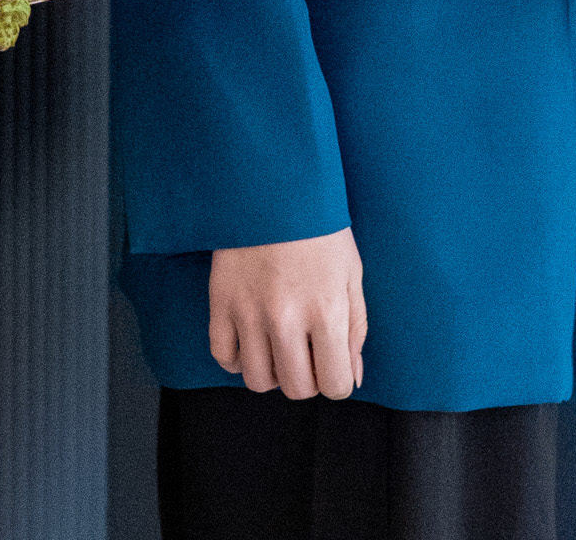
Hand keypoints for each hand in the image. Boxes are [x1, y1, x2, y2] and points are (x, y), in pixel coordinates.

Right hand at [208, 226, 365, 400]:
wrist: (275, 186)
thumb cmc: (320, 228)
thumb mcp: (352, 274)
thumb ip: (355, 329)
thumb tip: (351, 377)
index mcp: (326, 310)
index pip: (334, 384)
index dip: (337, 381)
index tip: (333, 365)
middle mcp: (286, 317)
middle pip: (296, 389)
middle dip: (307, 379)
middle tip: (307, 353)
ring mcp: (249, 311)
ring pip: (257, 380)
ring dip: (272, 372)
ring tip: (279, 347)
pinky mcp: (220, 301)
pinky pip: (222, 357)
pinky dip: (237, 358)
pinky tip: (251, 340)